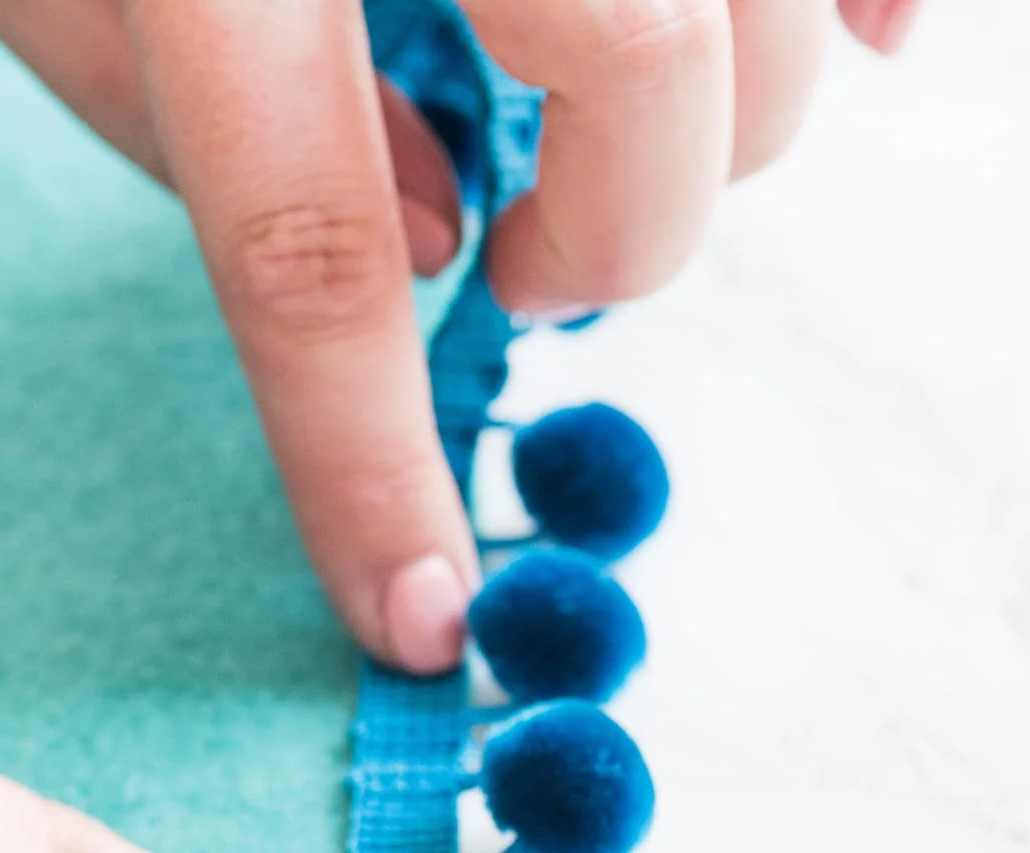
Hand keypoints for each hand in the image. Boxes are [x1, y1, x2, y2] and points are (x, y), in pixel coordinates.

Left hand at [0, 0, 919, 672]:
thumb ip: (185, 121)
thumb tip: (440, 238)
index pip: (305, 235)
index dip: (364, 458)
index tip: (416, 618)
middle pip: (630, 65)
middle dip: (621, 234)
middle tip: (550, 266)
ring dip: (723, 122)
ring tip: (633, 122)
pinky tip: (843, 46)